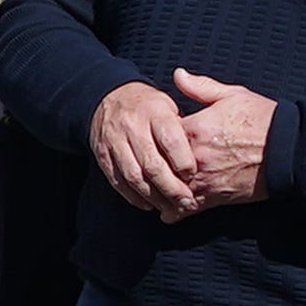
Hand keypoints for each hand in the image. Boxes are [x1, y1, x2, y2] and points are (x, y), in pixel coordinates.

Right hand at [87, 82, 199, 222]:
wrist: (110, 98)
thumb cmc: (150, 106)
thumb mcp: (171, 104)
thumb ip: (186, 127)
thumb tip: (203, 156)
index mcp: (154, 111)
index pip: (171, 140)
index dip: (183, 161)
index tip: (193, 175)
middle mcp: (132, 126)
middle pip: (152, 164)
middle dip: (171, 187)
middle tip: (186, 201)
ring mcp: (114, 141)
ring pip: (134, 176)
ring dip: (153, 196)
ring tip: (170, 207)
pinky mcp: (103, 155)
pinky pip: (117, 181)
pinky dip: (133, 196)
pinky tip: (148, 204)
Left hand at [161, 71, 275, 207]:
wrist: (288, 149)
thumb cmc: (262, 119)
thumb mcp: (231, 95)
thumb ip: (200, 87)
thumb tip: (177, 75)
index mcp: (194, 129)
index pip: (156, 135)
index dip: (153, 135)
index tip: (155, 135)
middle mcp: (193, 158)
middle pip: (156, 166)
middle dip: (151, 165)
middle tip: (148, 165)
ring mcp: (203, 180)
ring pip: (166, 191)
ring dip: (160, 191)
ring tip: (154, 189)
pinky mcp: (214, 198)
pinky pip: (185, 209)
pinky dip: (175, 211)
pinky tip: (168, 211)